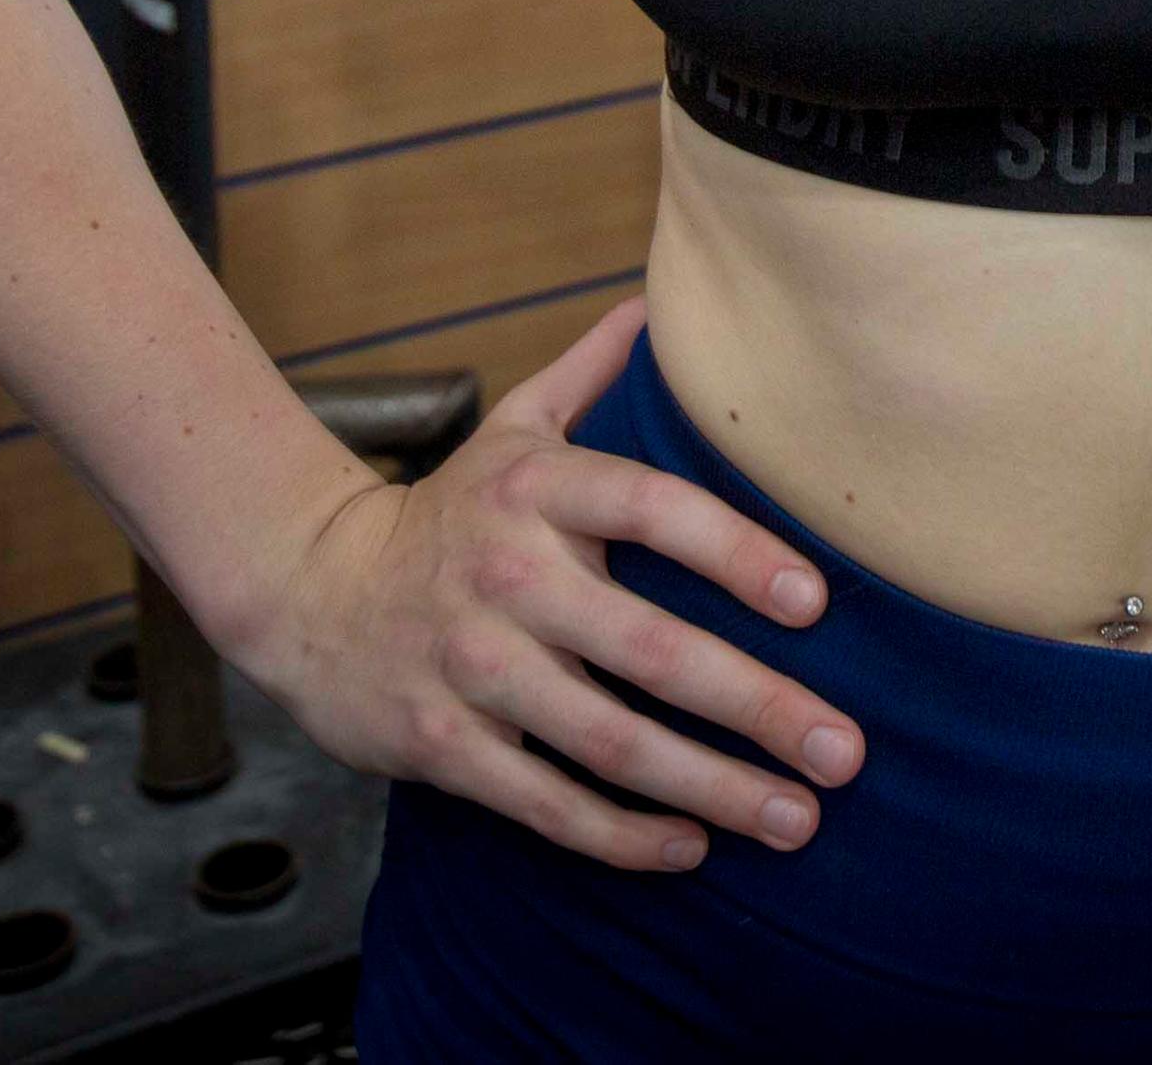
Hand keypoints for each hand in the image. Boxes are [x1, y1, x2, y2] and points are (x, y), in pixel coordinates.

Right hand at [237, 295, 865, 868]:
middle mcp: (508, 577)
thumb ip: (590, 372)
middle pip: (650, 650)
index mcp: (537, 490)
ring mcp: (473, 669)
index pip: (653, 511)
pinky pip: (546, 800)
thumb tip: (658, 302)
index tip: (816, 603)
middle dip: (757, 705)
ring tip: (797, 819)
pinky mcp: (443, 745)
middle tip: (844, 750)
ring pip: (608, 740)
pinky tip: (692, 847)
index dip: (736, 553)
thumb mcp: (512, 427)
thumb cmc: (447, 511)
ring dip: (711, 786)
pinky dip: (622, 834)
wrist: (306, 591)